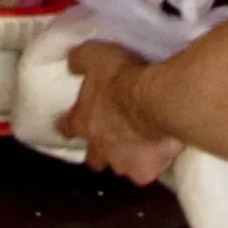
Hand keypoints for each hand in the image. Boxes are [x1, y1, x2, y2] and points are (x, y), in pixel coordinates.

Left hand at [61, 41, 183, 184]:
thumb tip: (71, 63)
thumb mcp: (95, 55)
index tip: (74, 121)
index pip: (67, 128)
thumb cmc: (122, 78)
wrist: (156, 100)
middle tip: (113, 137)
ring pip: (120, 166)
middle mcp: (98, 148)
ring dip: (126, 157)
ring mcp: (121, 163)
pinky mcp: (144, 172)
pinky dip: (150, 164)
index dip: (70, 124)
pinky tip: (159, 153)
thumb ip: (80, 60)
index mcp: (83, 122)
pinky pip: (145, 172)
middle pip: (93, 158)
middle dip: (100, 151)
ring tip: (141, 144)